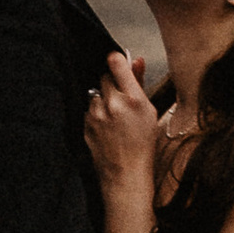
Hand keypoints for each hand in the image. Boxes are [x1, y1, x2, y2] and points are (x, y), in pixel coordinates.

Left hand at [84, 46, 161, 197]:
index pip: (116, 62)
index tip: (117, 63)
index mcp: (133, 99)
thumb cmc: (142, 143)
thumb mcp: (149, 111)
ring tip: (115, 117)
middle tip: (121, 98)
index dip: (116, 60)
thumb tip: (137, 60)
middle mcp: (112, 104)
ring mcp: (96, 114)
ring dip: (103, 99)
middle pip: (104, 77)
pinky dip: (96, 113)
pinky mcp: (85, 124)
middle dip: (111, 83)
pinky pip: (89, 109)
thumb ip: (140, 83)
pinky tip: (107, 127)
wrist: (126, 172)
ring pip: (95, 93)